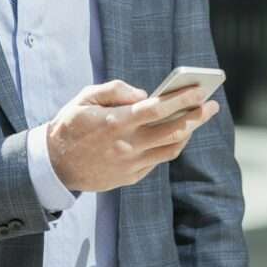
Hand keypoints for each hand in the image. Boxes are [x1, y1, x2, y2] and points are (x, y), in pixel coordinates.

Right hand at [46, 79, 219, 192]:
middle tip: (211, 105)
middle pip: (172, 130)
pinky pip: (158, 161)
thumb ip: (115, 90)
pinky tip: (177, 134)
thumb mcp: (85, 98)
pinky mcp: (130, 177)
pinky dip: (171, 146)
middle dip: (196, 116)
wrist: (55, 165)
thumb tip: (144, 94)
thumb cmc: (71, 125)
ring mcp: (130, 164)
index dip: (182, 98)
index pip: (157, 109)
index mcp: (115, 122)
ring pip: (170, 149)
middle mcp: (126, 145)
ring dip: (188, 133)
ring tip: (198, 119)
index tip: (200, 89)